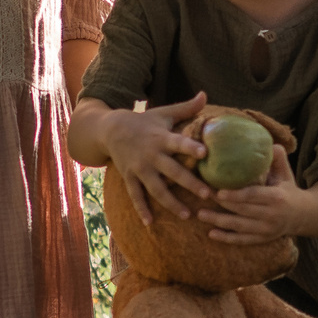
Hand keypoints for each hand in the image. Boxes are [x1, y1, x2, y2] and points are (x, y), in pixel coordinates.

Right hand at [102, 93, 212, 221]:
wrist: (110, 129)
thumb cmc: (143, 121)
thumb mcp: (163, 113)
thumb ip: (186, 108)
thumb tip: (205, 94)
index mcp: (162, 138)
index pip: (179, 142)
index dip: (191, 147)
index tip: (205, 154)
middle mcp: (151, 155)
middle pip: (173, 171)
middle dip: (190, 183)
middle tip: (208, 195)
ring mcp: (139, 168)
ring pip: (156, 189)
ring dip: (171, 203)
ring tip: (187, 215)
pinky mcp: (129, 177)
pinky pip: (135, 196)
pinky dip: (141, 209)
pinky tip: (150, 223)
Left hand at [198, 147, 305, 243]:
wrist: (304, 216)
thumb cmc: (289, 190)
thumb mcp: (286, 174)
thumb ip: (278, 159)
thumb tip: (270, 144)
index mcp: (277, 198)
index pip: (253, 196)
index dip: (235, 195)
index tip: (219, 192)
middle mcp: (272, 215)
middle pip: (243, 211)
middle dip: (221, 205)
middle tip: (203, 196)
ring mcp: (267, 230)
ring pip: (239, 227)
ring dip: (219, 221)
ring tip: (201, 214)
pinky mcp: (262, 239)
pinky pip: (242, 240)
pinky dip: (227, 238)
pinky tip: (212, 233)